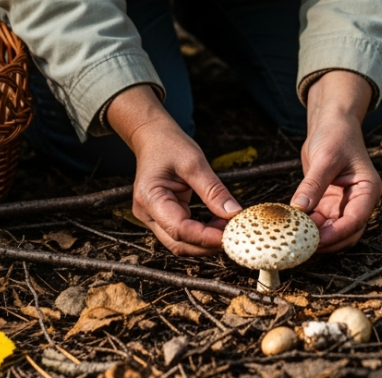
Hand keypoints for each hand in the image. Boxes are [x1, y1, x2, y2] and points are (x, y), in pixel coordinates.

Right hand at [108, 85, 240, 254]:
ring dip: (206, 241)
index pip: (178, 229)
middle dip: (207, 244)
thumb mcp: (195, 163)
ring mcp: (153, 218)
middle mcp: (146, 213)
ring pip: (181, 242)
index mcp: (149, 198)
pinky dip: (202, 233)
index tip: (229, 235)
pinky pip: (183, 233)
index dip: (205, 237)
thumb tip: (234, 213)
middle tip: (234, 233)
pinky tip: (218, 223)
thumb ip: (214, 190)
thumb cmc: (168, 145)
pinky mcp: (162, 217)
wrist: (153, 137)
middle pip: (178, 243)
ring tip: (228, 225)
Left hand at [291, 71, 381, 252]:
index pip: (356, 219)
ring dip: (316, 236)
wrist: (331, 124)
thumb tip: (299, 209)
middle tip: (303, 245)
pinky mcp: (329, 204)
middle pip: (347, 233)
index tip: (317, 241)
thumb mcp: (325, 158)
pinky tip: (292, 227)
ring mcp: (344, 204)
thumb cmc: (335, 135)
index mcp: (368, 189)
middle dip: (327, 241)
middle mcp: (359, 201)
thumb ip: (313, 184)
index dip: (337, 234)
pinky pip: (320, 223)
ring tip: (294, 238)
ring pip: (332, 231)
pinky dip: (308, 227)